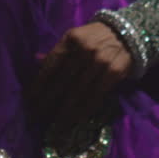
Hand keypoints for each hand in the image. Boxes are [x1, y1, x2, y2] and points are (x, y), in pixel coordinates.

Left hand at [30, 21, 133, 135]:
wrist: (129, 32)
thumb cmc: (97, 37)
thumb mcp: (76, 38)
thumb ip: (58, 51)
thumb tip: (36, 60)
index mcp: (71, 38)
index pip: (51, 64)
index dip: (39, 84)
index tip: (29, 100)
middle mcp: (85, 49)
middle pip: (62, 80)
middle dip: (48, 100)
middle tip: (36, 116)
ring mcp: (100, 61)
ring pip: (78, 91)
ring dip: (65, 110)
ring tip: (55, 124)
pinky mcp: (114, 72)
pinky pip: (96, 95)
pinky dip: (85, 109)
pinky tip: (76, 119)